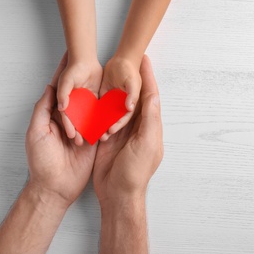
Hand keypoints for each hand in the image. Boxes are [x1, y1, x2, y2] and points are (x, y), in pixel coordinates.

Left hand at [26, 53, 96, 206]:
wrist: (55, 187)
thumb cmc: (42, 161)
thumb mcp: (36, 132)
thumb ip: (43, 110)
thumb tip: (49, 87)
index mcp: (54, 117)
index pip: (62, 92)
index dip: (64, 74)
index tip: (70, 57)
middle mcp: (71, 120)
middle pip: (79, 97)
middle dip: (86, 80)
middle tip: (94, 63)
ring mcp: (83, 129)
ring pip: (92, 108)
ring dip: (99, 95)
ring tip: (109, 78)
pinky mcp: (94, 139)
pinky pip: (101, 124)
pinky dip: (107, 114)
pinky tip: (116, 101)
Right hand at [57, 51, 102, 144]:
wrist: (85, 59)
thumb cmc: (73, 69)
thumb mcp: (65, 81)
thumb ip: (63, 93)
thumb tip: (62, 107)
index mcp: (65, 101)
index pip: (66, 117)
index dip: (69, 127)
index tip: (72, 136)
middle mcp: (75, 104)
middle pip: (76, 120)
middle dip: (79, 131)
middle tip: (82, 142)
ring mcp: (85, 103)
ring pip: (87, 118)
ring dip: (90, 127)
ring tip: (94, 137)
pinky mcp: (95, 100)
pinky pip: (98, 112)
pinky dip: (100, 119)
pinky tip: (104, 127)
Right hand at [93, 55, 162, 204]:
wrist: (118, 193)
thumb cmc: (135, 172)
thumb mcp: (146, 144)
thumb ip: (149, 119)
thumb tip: (154, 95)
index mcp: (150, 126)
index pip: (150, 97)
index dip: (148, 77)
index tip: (144, 60)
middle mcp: (137, 127)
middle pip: (136, 97)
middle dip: (134, 79)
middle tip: (128, 60)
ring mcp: (122, 132)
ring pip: (120, 105)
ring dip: (117, 88)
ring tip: (112, 71)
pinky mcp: (108, 137)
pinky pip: (106, 117)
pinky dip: (104, 105)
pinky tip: (98, 93)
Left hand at [99, 55, 141, 140]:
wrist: (122, 60)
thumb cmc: (130, 71)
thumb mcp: (133, 83)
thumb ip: (132, 95)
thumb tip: (130, 107)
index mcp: (130, 104)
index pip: (124, 118)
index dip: (118, 125)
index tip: (110, 131)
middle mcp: (121, 106)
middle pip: (114, 120)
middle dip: (108, 128)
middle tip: (101, 137)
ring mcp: (113, 102)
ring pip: (106, 116)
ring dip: (100, 124)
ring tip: (93, 132)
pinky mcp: (104, 98)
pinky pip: (99, 108)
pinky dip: (94, 114)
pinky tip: (87, 120)